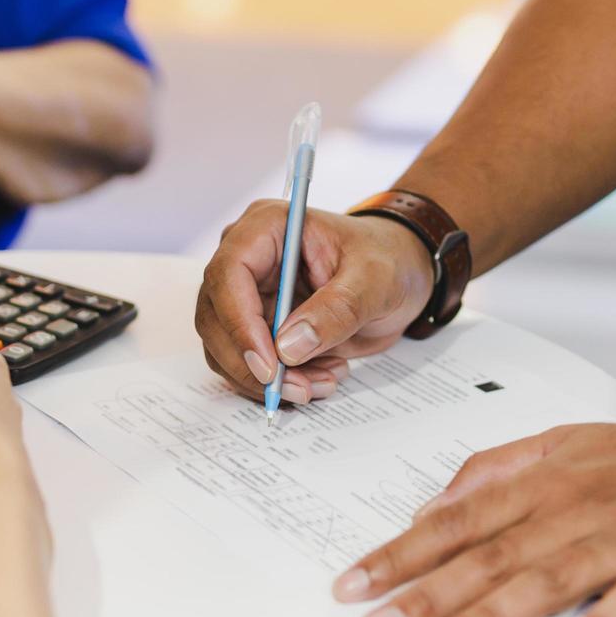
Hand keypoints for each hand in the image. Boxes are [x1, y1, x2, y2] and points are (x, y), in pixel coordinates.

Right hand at [196, 201, 434, 403]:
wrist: (400, 274)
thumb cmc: (388, 259)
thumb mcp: (376, 279)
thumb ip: (337, 309)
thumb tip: (288, 347)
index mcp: (268, 227)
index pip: (228, 274)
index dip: (239, 323)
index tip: (270, 364)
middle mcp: (248, 259)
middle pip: (215, 318)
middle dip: (252, 363)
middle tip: (298, 389)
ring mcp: (248, 295)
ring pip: (226, 349)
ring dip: (268, 380)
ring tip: (323, 382)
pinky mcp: (258, 327)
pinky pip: (248, 365)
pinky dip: (279, 383)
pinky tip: (320, 377)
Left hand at [331, 417, 615, 616]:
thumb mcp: (563, 444)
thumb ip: (497, 470)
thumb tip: (435, 502)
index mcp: (543, 481)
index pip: (456, 519)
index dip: (401, 552)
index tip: (354, 584)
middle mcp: (573, 508)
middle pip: (487, 554)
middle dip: (425, 593)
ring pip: (545, 579)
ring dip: (490, 614)